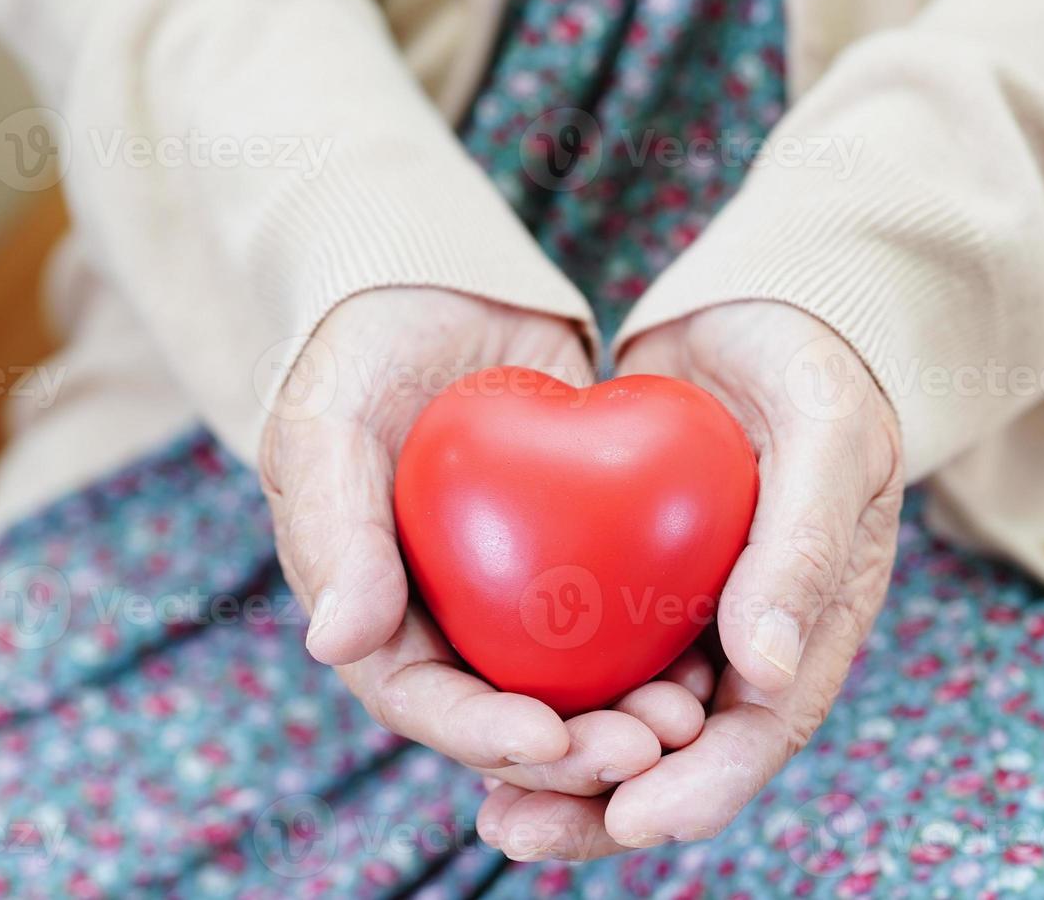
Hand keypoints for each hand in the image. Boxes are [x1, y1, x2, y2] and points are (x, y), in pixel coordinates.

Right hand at [260, 288, 707, 795]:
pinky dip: (662, 648)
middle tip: (650, 745)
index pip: (421, 698)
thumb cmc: (362, 353)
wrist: (442, 295)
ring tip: (690, 716)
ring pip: (576, 685)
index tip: (547, 737)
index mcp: (374, 615)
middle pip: (511, 714)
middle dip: (576, 748)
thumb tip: (337, 644)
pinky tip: (714, 658)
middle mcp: (446, 624)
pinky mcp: (582, 560)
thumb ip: (332, 528)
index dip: (480, 733)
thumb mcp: (329, 424)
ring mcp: (516, 598)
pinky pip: (623, 617)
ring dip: (629, 716)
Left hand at [476, 301, 903, 859]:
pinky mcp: (631, 583)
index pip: (764, 731)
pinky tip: (476, 708)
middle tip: (517, 828)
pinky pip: (585, 651)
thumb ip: (806, 545)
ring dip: (562, 768)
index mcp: (817, 624)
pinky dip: (540, 690)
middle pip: (682, 752)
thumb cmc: (812, 368)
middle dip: (604, 804)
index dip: (701, 786)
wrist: (756, 316)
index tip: (632, 813)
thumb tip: (765, 675)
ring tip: (490, 809)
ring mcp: (688, 615)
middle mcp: (751, 640)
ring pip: (624, 716)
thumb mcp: (829, 435)